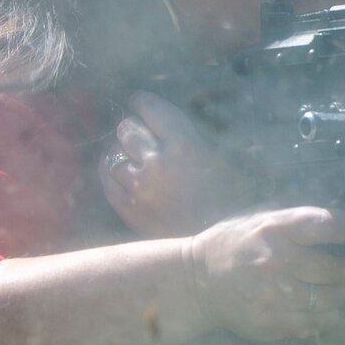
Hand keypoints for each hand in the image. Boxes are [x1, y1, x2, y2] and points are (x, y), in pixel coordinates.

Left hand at [100, 92, 247, 236]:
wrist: (226, 243)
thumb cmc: (237, 198)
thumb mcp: (225, 156)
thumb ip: (195, 136)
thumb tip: (173, 122)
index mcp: (184, 143)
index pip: (150, 108)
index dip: (142, 101)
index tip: (140, 100)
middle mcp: (156, 162)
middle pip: (127, 130)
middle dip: (132, 126)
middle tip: (138, 129)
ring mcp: (139, 188)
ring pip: (113, 156)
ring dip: (122, 151)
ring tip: (129, 153)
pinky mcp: (130, 210)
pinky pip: (108, 183)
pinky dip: (111, 173)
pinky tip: (119, 172)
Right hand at [182, 207, 344, 342]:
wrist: (195, 282)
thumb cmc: (235, 244)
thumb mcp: (260, 218)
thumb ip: (298, 221)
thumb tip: (344, 225)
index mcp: (274, 229)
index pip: (327, 226)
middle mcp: (275, 262)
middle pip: (334, 268)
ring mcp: (272, 296)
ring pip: (331, 298)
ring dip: (341, 291)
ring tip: (337, 286)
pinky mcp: (270, 323)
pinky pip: (315, 322)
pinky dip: (326, 314)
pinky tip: (321, 306)